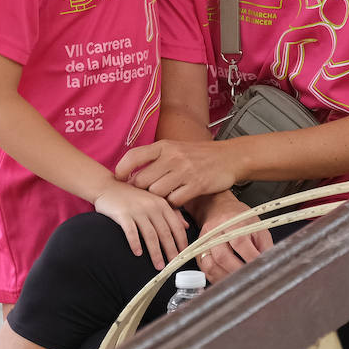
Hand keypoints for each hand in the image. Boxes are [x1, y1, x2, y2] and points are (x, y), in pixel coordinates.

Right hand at [93, 181, 189, 270]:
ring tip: (158, 266)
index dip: (181, 242)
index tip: (184, 255)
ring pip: (150, 235)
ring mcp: (136, 210)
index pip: (176, 226)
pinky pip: (131, 231)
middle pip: (164, 232)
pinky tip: (138, 254)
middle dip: (170, 251)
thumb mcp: (154, 200)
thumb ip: (171, 211)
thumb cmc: (132, 196)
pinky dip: (135, 243)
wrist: (108, 186)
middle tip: (174, 265)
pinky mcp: (122, 213)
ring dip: (155, 252)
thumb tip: (186, 226)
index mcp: (162, 204)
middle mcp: (151, 206)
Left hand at [115, 140, 238, 205]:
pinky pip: (174, 201)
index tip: (119, 179)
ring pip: (156, 193)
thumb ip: (155, 158)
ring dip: (158, 199)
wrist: (229, 157)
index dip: (122, 170)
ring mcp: (184, 171)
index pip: (133, 156)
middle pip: (142, 180)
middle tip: (147, 194)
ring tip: (165, 196)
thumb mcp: (175, 148)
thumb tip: (130, 174)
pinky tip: (179, 198)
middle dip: (142, 190)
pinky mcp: (196, 185)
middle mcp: (172, 157)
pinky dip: (174, 203)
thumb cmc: (198, 155)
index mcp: (164, 146)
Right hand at [193, 192, 272, 282]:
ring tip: (240, 284)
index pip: (240, 242)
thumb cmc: (240, 219)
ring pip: (211, 265)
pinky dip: (217, 279)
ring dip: (226, 278)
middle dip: (238, 271)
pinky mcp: (198, 252)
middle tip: (251, 279)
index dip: (250, 258)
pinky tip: (229, 281)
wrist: (218, 209)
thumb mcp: (257, 226)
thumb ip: (264, 245)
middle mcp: (214, 231)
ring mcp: (203, 242)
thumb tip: (269, 264)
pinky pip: (205, 270)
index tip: (260, 269)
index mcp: (231, 221)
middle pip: (222, 256)